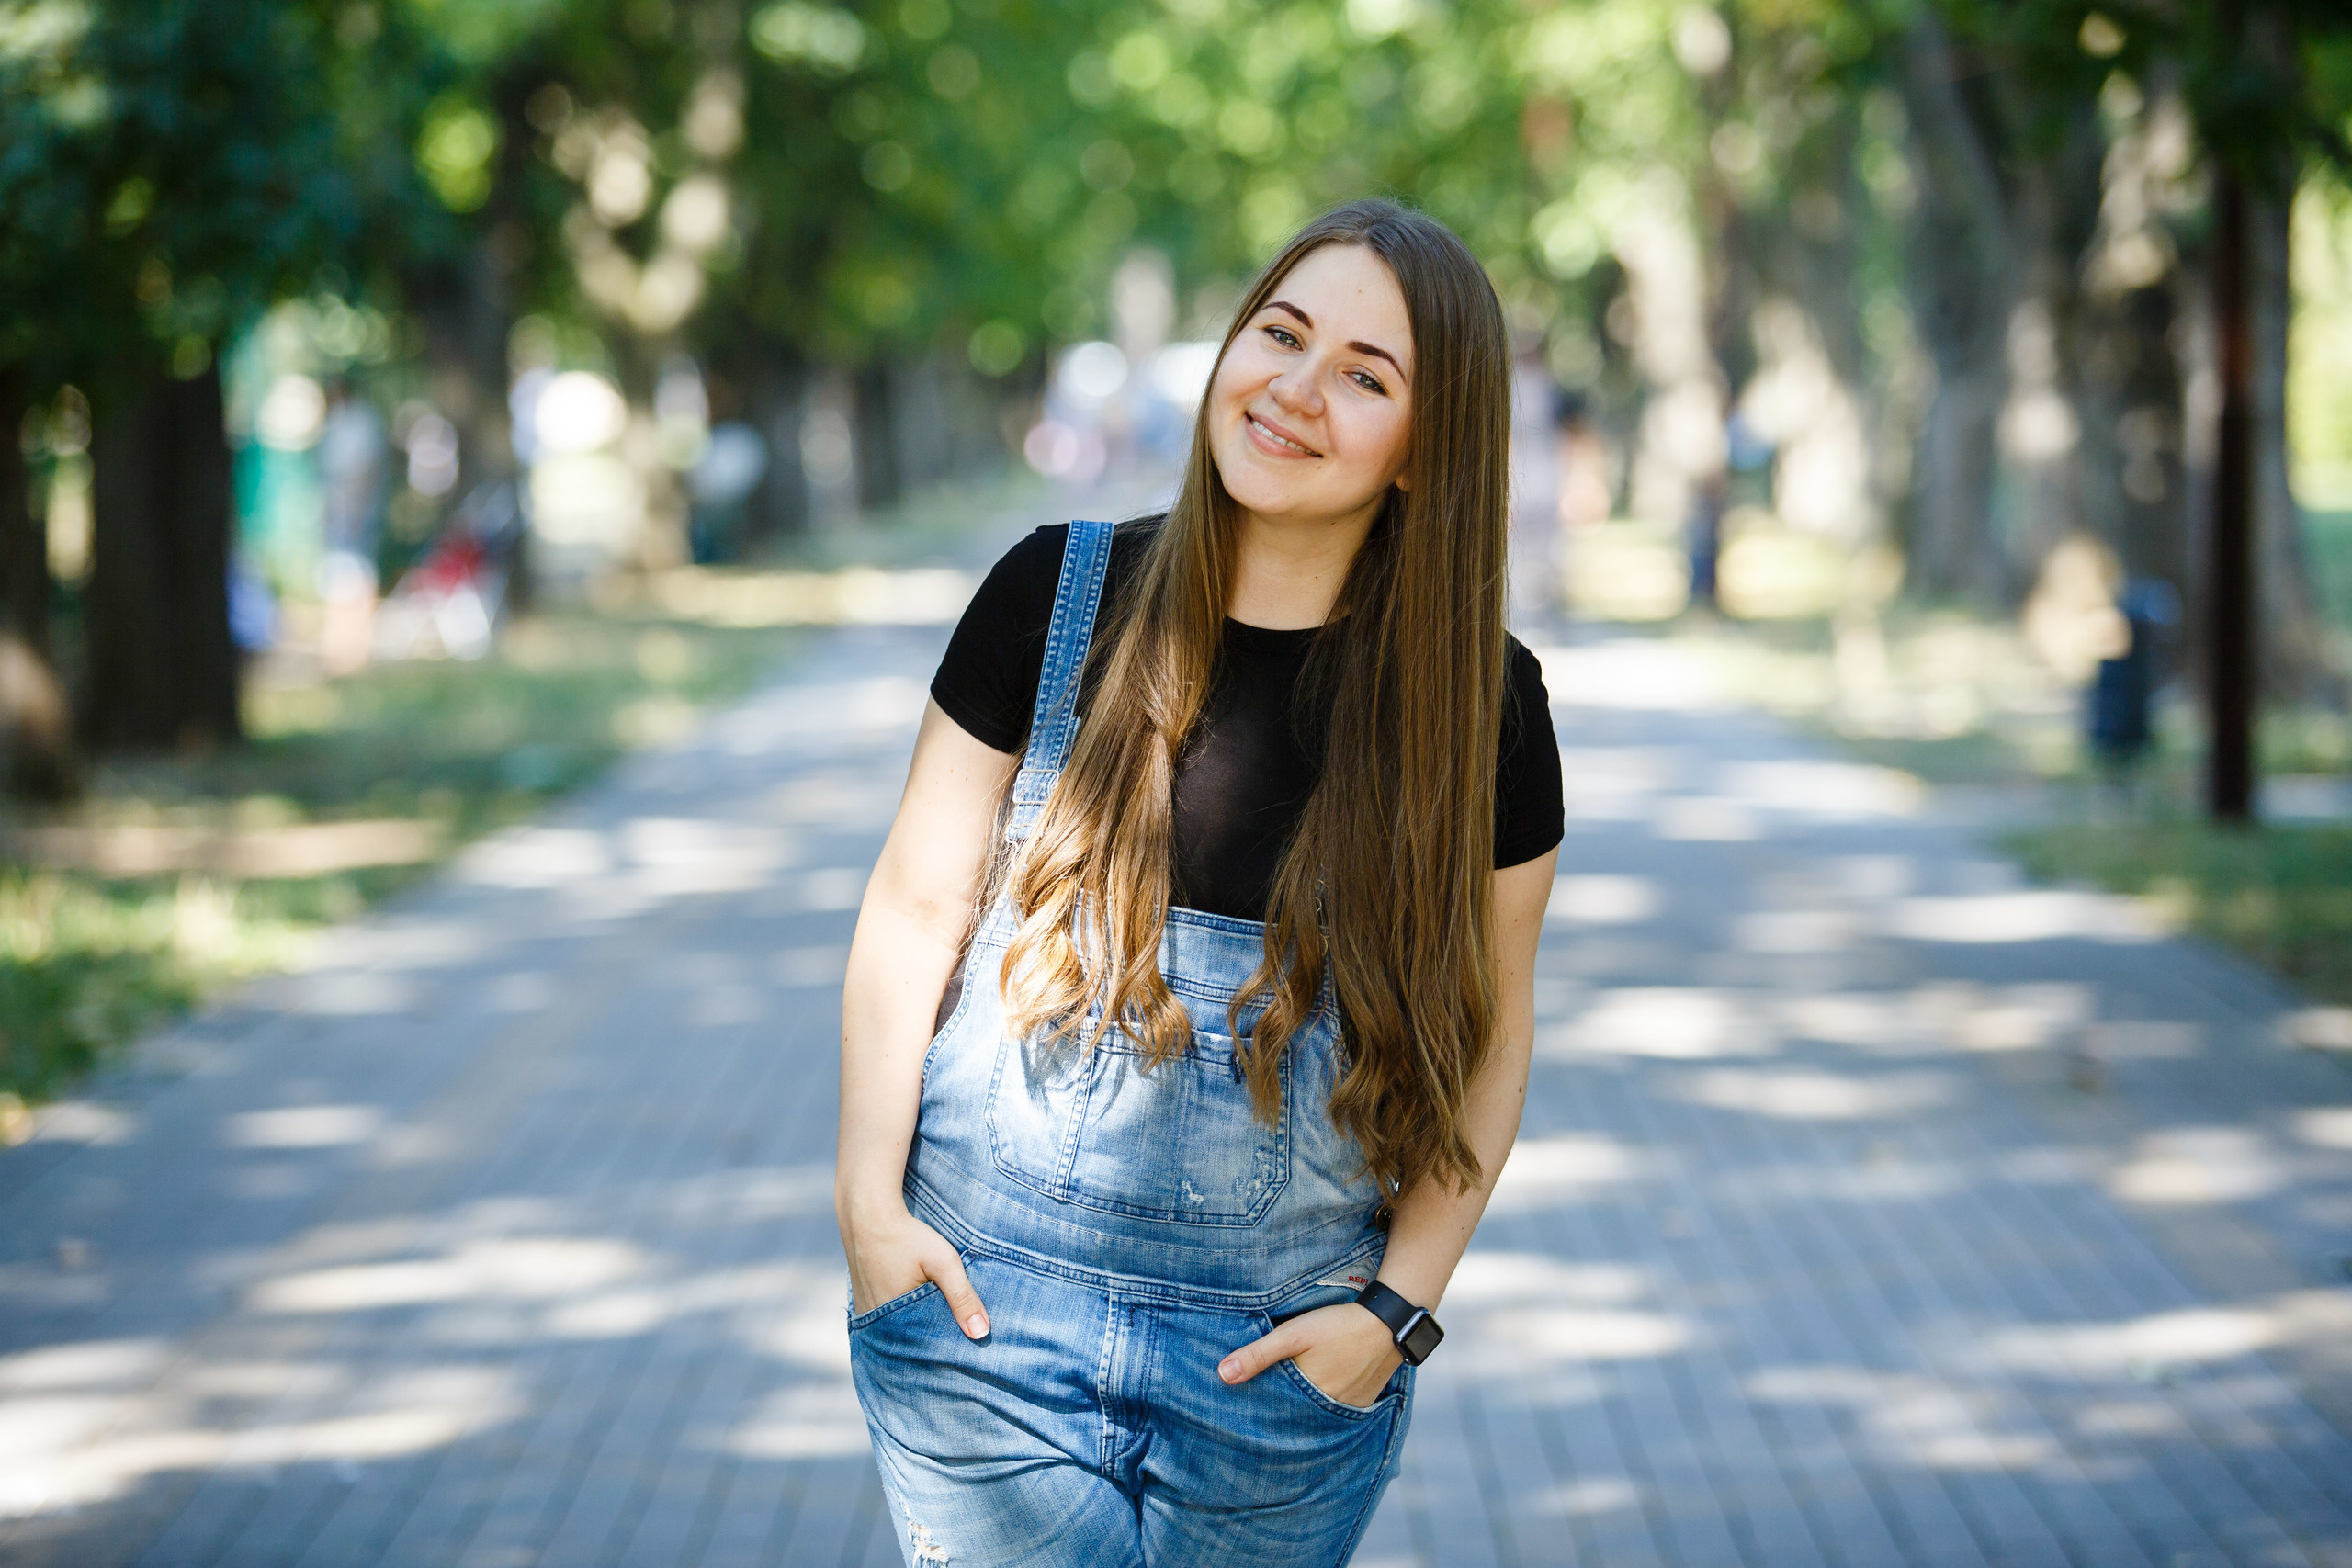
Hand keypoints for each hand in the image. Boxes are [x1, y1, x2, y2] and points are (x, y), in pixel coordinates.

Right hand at [839, 1197, 989, 1338]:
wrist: (868, 1214)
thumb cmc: (908, 1236)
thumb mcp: (943, 1262)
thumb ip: (963, 1296)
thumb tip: (982, 1333)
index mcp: (894, 1320)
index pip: (925, 1348)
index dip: (944, 1348)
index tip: (962, 1347)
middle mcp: (876, 1322)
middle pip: (910, 1342)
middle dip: (930, 1341)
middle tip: (954, 1337)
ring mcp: (866, 1312)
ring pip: (897, 1330)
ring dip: (915, 1329)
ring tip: (936, 1321)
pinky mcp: (863, 1300)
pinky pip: (885, 1320)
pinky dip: (900, 1318)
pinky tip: (914, 1309)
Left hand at [1217, 1302, 1401, 1408]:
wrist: (1389, 1323)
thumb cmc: (1338, 1326)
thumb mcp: (1293, 1335)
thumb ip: (1259, 1354)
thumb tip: (1223, 1374)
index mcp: (1309, 1398)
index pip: (1275, 1413)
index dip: (1259, 1409)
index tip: (1241, 1409)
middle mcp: (1329, 1412)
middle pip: (1296, 1416)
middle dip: (1279, 1413)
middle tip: (1260, 1409)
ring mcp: (1348, 1409)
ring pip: (1316, 1415)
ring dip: (1302, 1410)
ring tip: (1286, 1402)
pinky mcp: (1362, 1403)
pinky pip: (1336, 1411)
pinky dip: (1323, 1406)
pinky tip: (1313, 1396)